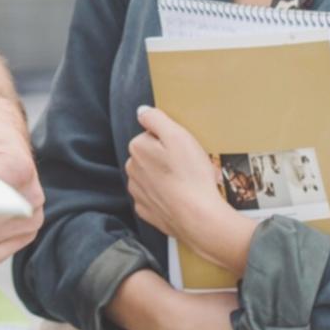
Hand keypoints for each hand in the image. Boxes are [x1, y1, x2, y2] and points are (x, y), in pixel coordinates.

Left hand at [125, 106, 252, 272]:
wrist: (197, 218)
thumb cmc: (190, 175)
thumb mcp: (177, 136)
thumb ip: (156, 119)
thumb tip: (142, 111)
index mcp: (137, 148)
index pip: (152, 135)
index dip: (171, 140)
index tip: (184, 150)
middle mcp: (132, 169)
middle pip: (152, 155)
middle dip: (168, 159)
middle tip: (190, 166)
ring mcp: (138, 192)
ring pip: (152, 176)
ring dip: (167, 177)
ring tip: (188, 182)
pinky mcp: (147, 211)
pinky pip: (155, 197)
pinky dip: (166, 196)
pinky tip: (181, 197)